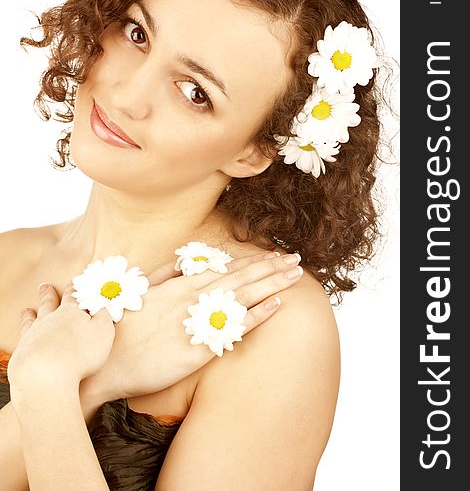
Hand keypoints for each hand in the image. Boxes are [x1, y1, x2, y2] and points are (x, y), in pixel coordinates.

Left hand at [8, 285, 114, 396]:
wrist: (46, 374)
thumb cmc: (80, 353)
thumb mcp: (103, 332)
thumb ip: (104, 317)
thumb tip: (104, 306)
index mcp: (71, 313)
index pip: (73, 297)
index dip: (73, 289)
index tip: (72, 282)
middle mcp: (50, 319)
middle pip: (49, 303)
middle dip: (48, 294)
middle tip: (45, 286)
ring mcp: (34, 334)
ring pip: (32, 319)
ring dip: (30, 314)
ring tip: (27, 310)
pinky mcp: (22, 351)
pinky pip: (22, 338)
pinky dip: (21, 335)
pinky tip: (22, 337)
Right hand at [83, 252, 302, 401]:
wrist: (107, 362)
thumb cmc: (122, 326)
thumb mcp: (141, 291)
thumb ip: (166, 274)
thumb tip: (186, 262)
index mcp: (182, 285)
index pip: (226, 268)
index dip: (252, 261)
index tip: (273, 255)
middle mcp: (194, 298)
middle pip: (242, 279)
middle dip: (271, 268)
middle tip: (295, 259)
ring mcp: (199, 321)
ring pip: (245, 297)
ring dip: (273, 284)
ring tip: (295, 275)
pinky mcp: (201, 347)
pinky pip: (235, 328)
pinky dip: (259, 315)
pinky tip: (278, 305)